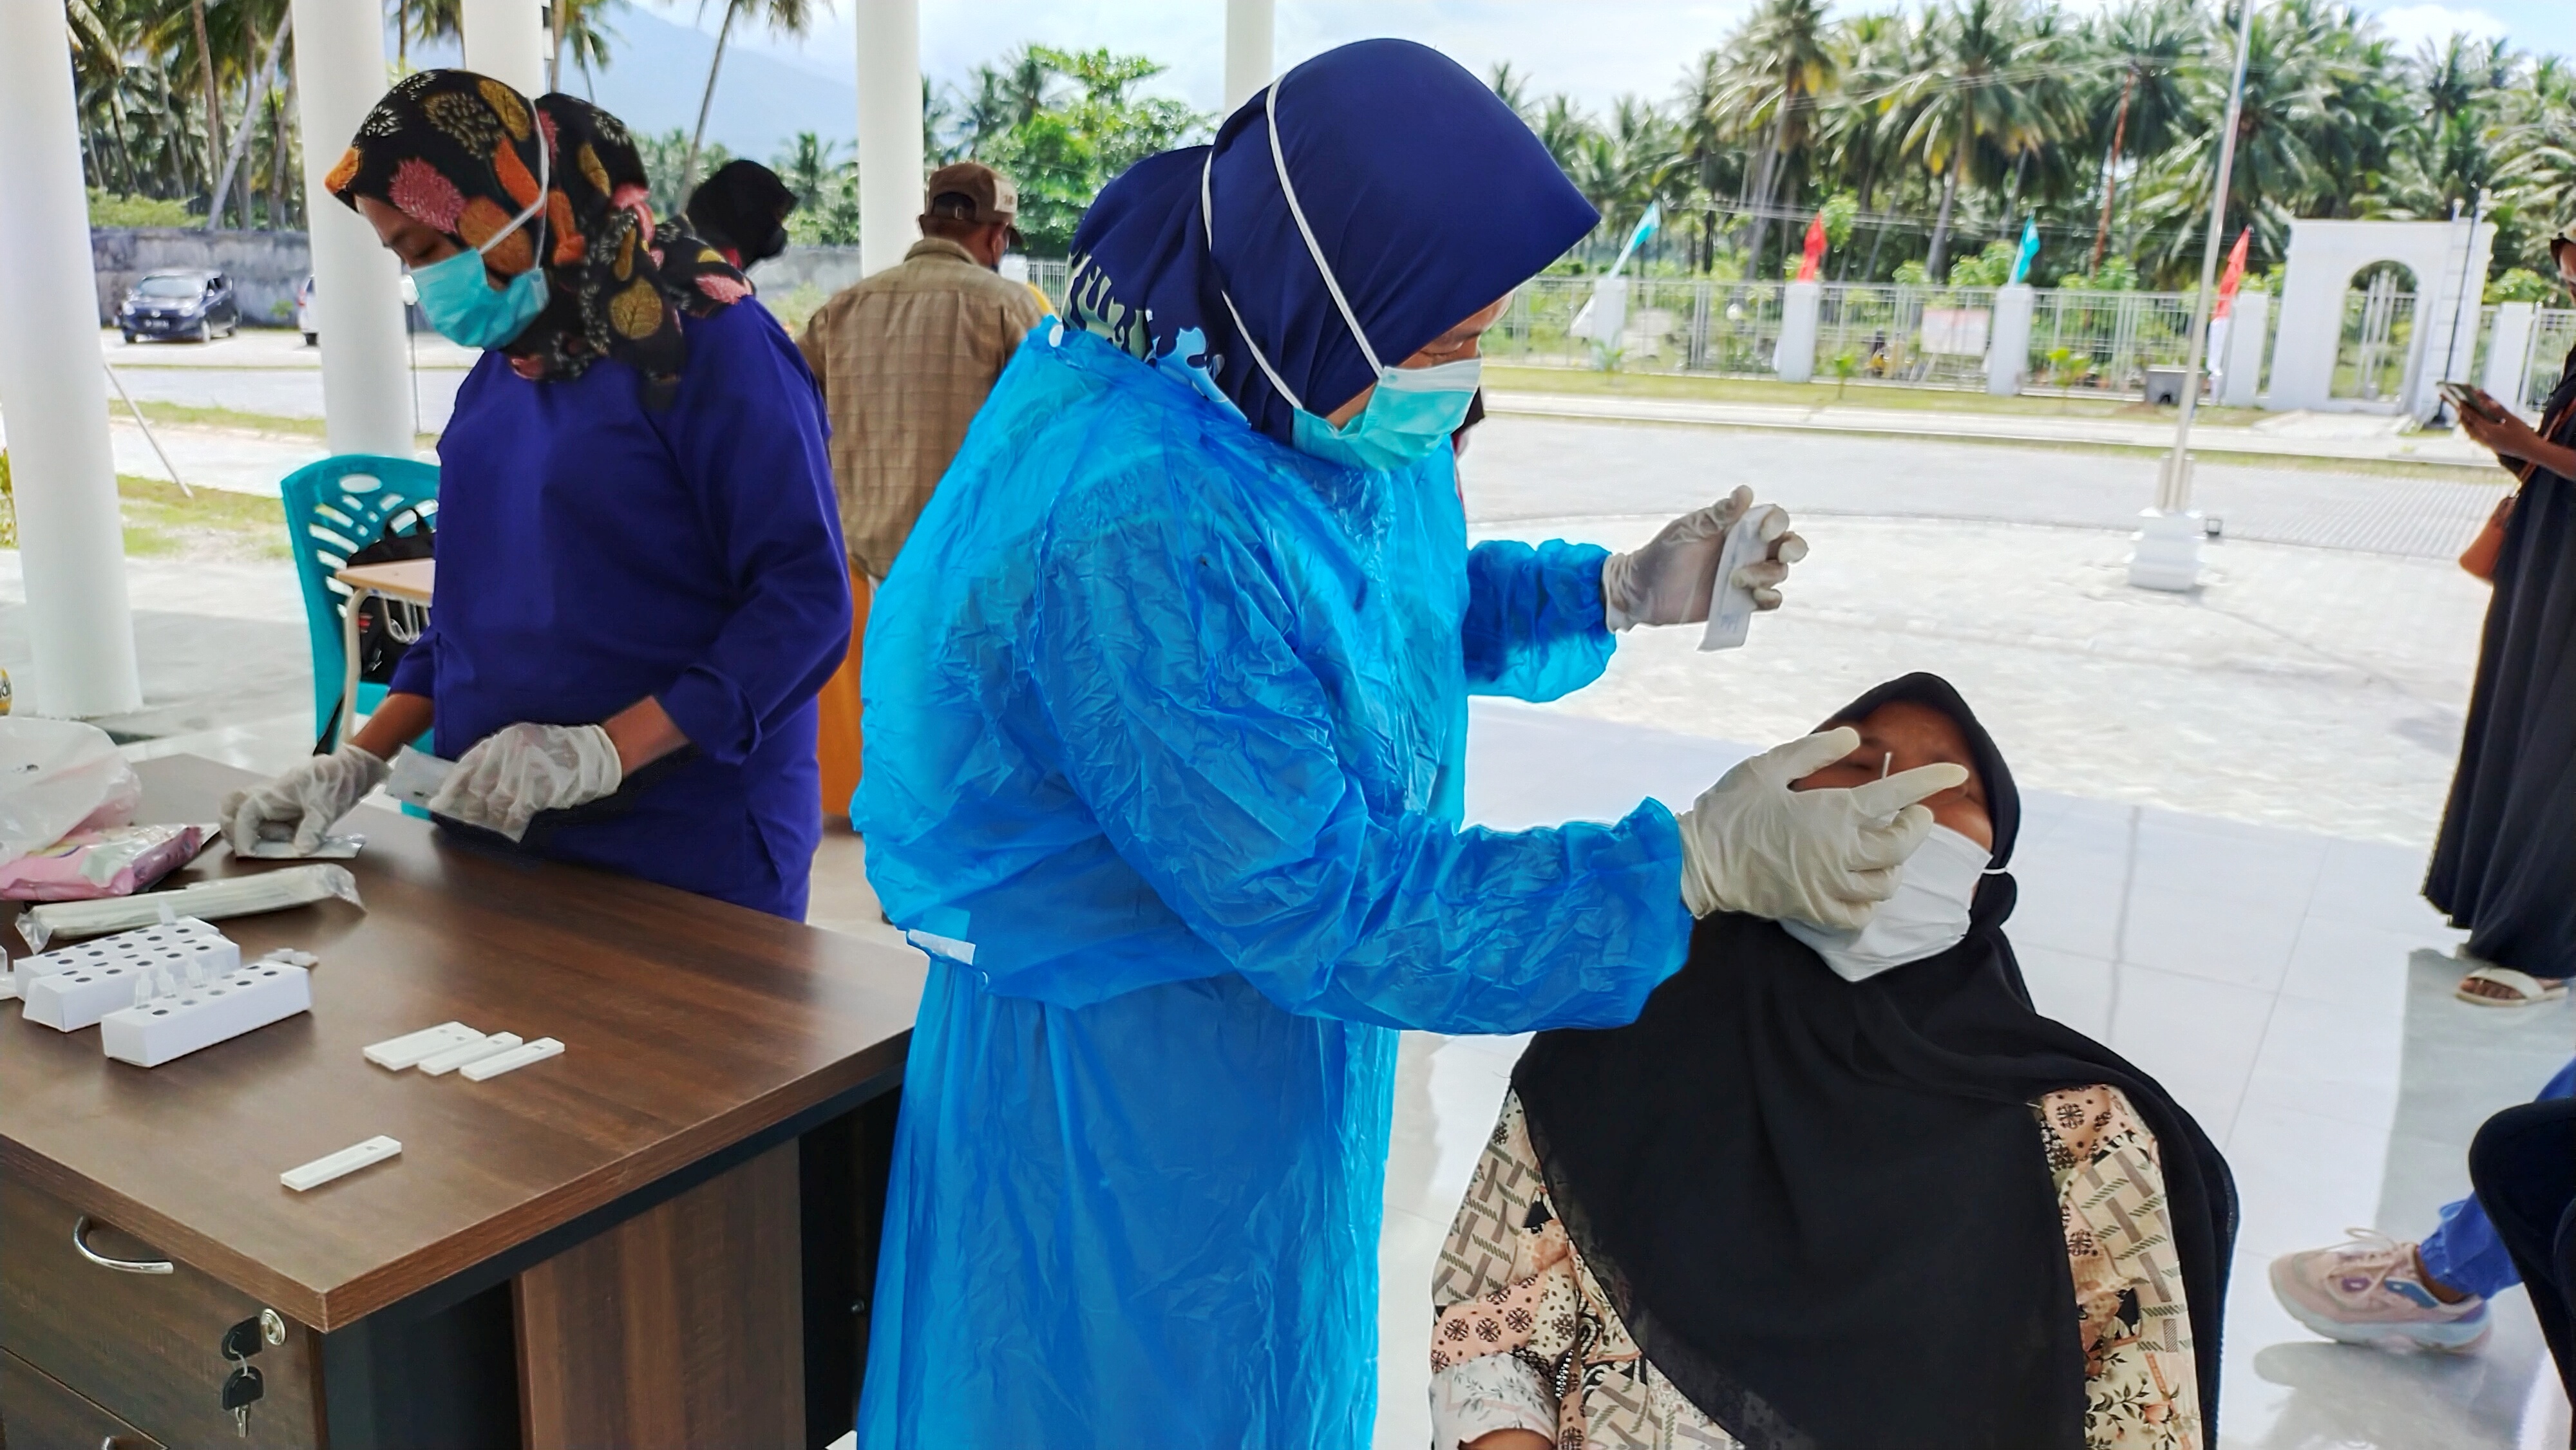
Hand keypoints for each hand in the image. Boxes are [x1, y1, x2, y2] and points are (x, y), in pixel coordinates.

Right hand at [219, 743, 389, 855]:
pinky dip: (265, 831)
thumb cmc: (338, 781)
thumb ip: (313, 828)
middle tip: (254, 848)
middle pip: (231, 808)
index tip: (251, 853)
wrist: (353, 768)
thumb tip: (300, 850)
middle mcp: (267, 795)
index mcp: (273, 793)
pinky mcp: (282, 806)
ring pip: (243, 812)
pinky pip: (262, 818)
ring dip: (249, 832)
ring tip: (277, 842)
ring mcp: (273, 799)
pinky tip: (287, 839)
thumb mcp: (328, 807)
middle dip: (233, 830)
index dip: (242, 835)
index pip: (244, 814)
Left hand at [426, 722, 621, 841]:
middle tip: (467, 817)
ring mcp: (526, 771)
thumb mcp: (526, 742)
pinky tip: (511, 827)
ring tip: (493, 824)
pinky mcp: (541, 789)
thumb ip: (500, 757)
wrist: (598, 753)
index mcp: (504, 739)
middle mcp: (510, 752)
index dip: (452, 786)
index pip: (468, 764)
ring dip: (492, 817)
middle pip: (479, 787)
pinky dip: (512, 822)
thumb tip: (473, 785)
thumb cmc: (561, 749)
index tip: (440, 802)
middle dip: (471, 806)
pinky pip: (518, 812)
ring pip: (496, 802)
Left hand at [1600, 486, 1808, 630]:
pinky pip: (1770, 600)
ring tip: (1736, 580)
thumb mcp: (1688, 530)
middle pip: (1789, 545)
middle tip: (1779, 554)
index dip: (1778, 523)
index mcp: (1737, 527)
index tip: (1763, 532)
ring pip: (1779, 573)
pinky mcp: (1741, 602)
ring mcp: (1747, 576)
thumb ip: (1717, 515)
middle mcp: (1747, 549)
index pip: (1774, 519)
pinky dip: (1770, 598)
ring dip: (1767, 575)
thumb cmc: (1662, 553)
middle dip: (1793, 548)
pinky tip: (1754, 597)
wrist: (1643, 591)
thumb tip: (1746, 492)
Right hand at [1673, 728, 1968, 929]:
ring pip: (1886, 883)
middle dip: (1917, 827)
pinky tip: (1862, 888)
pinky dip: (1870, 903)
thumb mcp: (1767, 767)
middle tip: (1914, 814)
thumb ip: (1814, 752)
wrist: (1697, 862)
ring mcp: (1829, 885)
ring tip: (1885, 851)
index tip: (1957, 773)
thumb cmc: (1729, 809)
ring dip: (1894, 865)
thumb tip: (1853, 739)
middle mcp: (1840, 852)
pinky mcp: (1814, 909)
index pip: (1896, 795)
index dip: (1931, 781)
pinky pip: (1860, 915)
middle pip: (1902, 844)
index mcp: (1833, 812)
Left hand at [2459, 398, 2543, 460]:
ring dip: (2465, 422)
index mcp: (2489, 431)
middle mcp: (2484, 439)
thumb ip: (2498, 410)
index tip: (2458, 399)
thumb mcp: (2512, 419)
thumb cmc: (2524, 433)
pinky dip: (2471, 429)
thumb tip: (2487, 401)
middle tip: (2456, 405)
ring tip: (2461, 413)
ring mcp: (2487, 444)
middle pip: (2467, 425)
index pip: (2473, 417)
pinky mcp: (2490, 447)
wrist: (2531, 452)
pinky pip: (2476, 437)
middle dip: (2461, 415)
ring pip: (2470, 432)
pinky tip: (2472, 425)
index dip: (2465, 408)